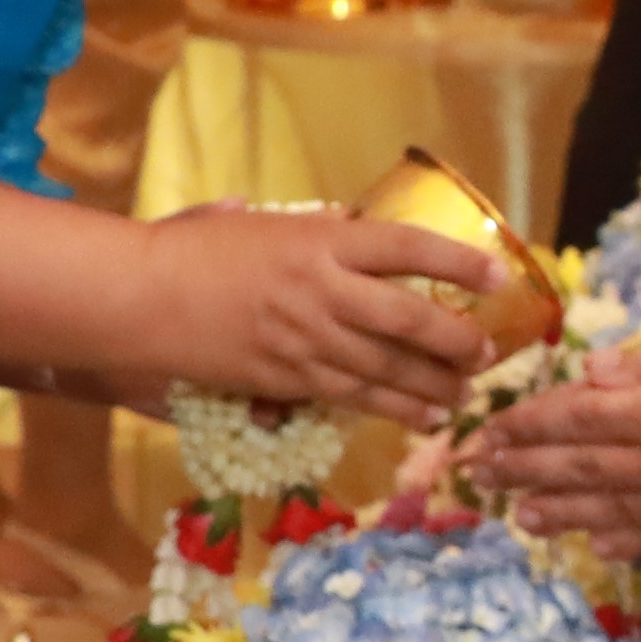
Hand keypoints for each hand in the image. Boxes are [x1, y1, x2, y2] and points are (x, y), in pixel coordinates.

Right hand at [144, 203, 500, 424]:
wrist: (142, 296)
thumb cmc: (196, 251)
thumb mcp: (264, 225)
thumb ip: (314, 233)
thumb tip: (353, 225)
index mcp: (320, 239)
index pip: (408, 248)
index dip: (459, 265)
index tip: (498, 276)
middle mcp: (322, 290)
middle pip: (410, 321)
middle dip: (457, 340)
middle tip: (486, 352)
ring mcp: (305, 339)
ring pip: (388, 370)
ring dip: (435, 385)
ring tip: (465, 395)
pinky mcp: (286, 378)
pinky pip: (353, 397)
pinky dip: (395, 409)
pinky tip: (423, 417)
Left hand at [474, 310, 640, 555]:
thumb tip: (597, 372)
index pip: (572, 418)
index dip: (524, 426)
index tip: (485, 433)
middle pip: (577, 469)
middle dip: (523, 471)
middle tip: (480, 479)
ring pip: (608, 510)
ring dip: (558, 513)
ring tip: (520, 518)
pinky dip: (620, 541)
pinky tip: (599, 543)